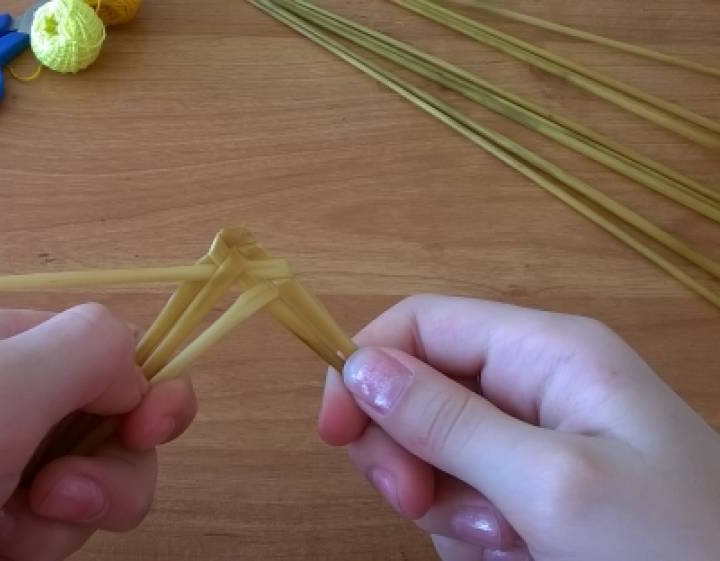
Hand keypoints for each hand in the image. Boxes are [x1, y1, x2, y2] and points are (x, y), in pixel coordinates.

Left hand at [0, 303, 196, 560]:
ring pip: (89, 497)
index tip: (149, 432)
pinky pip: (50, 539)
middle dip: (103, 475)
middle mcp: (9, 404)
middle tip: (50, 497)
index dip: (149, 390)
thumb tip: (139, 374)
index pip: (118, 352)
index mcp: (8, 348)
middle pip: (116, 432)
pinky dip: (28, 552)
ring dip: (57, 525)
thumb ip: (82, 352)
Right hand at [319, 295, 719, 560]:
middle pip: (417, 392)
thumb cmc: (667, 545)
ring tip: (507, 543)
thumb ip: (449, 423)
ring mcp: (536, 443)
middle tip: (420, 506)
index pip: (422, 325)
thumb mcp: (551, 484)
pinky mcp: (536, 493)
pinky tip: (518, 555)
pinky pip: (463, 500)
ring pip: (434, 457)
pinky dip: (472, 535)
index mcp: (546, 352)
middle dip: (407, 453)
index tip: (334, 438)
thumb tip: (357, 366)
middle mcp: (535, 385)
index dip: (364, 367)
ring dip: (446, 507)